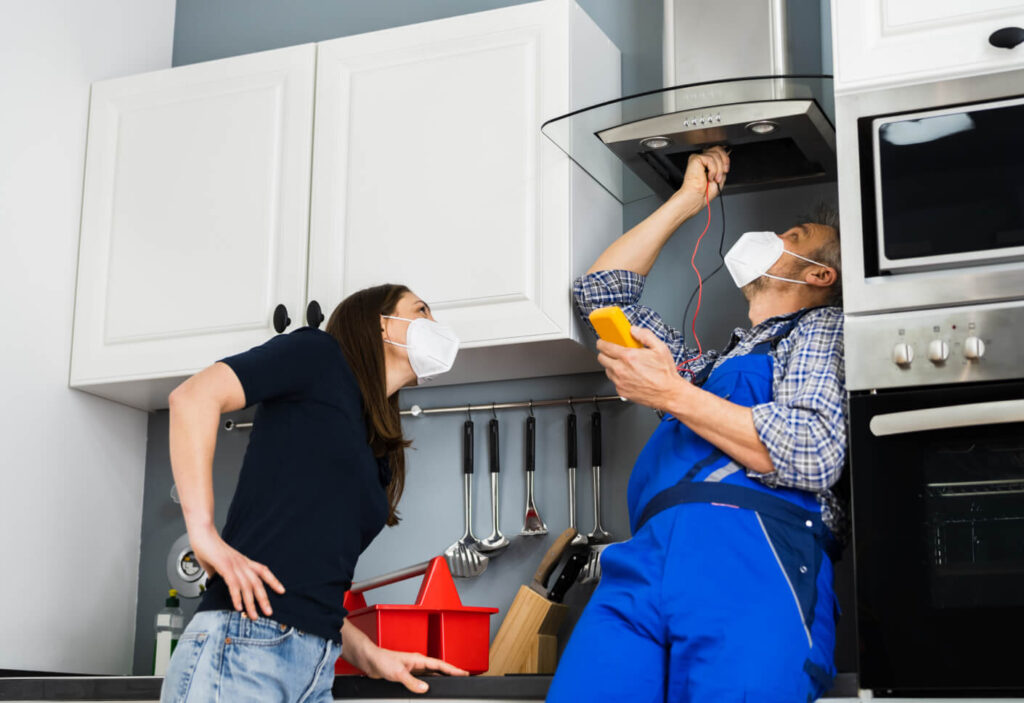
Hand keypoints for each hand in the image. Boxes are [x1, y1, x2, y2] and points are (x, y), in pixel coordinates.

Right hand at [188, 524, 284, 619]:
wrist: (201, 532)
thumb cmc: (208, 546)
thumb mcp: (218, 563)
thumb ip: (219, 572)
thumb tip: (214, 580)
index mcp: (242, 561)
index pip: (263, 570)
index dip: (273, 581)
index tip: (282, 591)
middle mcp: (241, 563)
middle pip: (258, 582)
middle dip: (264, 599)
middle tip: (268, 613)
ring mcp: (234, 564)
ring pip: (247, 586)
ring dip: (251, 603)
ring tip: (253, 616)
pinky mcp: (224, 565)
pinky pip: (233, 584)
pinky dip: (237, 596)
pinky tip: (238, 607)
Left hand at [341, 621, 467, 693]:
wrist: (370, 660)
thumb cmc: (382, 660)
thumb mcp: (398, 673)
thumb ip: (412, 681)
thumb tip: (424, 688)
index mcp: (418, 659)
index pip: (440, 664)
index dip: (453, 669)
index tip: (464, 673)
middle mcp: (417, 663)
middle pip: (439, 669)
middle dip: (451, 673)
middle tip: (463, 678)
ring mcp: (413, 668)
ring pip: (431, 674)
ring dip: (442, 678)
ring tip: (452, 683)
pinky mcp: (407, 674)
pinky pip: (423, 679)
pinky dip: (430, 682)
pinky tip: (431, 687)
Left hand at [596, 327, 686, 409]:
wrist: (668, 393)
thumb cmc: (665, 373)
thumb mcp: (660, 348)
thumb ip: (645, 335)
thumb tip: (634, 330)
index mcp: (628, 357)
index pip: (605, 347)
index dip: (602, 342)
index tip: (602, 342)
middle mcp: (621, 370)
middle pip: (601, 358)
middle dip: (605, 353)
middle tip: (613, 352)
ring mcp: (620, 381)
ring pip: (607, 370)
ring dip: (612, 366)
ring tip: (624, 365)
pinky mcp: (621, 391)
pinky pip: (614, 381)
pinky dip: (618, 377)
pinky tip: (629, 375)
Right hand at [678, 145, 729, 200]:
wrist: (697, 198)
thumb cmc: (705, 192)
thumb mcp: (720, 177)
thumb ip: (723, 166)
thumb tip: (727, 156)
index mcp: (708, 163)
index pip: (719, 151)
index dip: (725, 158)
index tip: (726, 169)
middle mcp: (703, 159)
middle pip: (718, 149)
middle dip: (724, 162)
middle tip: (723, 173)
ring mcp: (698, 158)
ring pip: (716, 155)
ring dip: (718, 169)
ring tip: (714, 179)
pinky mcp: (695, 159)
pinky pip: (710, 159)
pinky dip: (713, 170)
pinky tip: (709, 177)